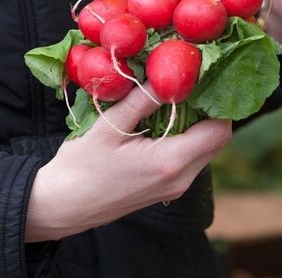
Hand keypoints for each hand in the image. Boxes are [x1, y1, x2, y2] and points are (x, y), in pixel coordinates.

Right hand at [24, 86, 231, 241]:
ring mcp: (175, 187)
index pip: (219, 131)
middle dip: (210, 110)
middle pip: (217, 140)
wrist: (62, 206)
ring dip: (198, 124)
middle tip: (190, 83)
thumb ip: (143, 100)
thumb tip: (169, 74)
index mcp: (170, 162)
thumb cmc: (80, 167)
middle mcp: (181, 178)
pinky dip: (186, 138)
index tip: (203, 79)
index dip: (218, 103)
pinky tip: (164, 120)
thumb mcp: (109, 126)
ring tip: (175, 98)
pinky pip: (191, 159)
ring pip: (206, 150)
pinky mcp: (167, 189)